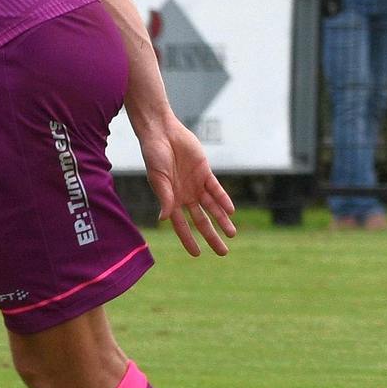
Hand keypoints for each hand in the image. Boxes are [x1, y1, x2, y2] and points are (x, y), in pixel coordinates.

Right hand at [133, 115, 237, 256]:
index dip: (189, 240)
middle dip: (212, 235)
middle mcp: (184, 195)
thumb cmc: (154, 155)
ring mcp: (196, 184)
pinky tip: (230, 211)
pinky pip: (216, 189)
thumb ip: (164, 198)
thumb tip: (164, 219)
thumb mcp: (158, 178)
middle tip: (223, 252)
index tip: (197, 254)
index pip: (181, 225)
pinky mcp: (204, 172)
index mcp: (170, 200)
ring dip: (222, 220)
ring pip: (212, 207)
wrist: (161, 132)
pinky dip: (223, 200)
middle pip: (201, 220)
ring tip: (232, 234)